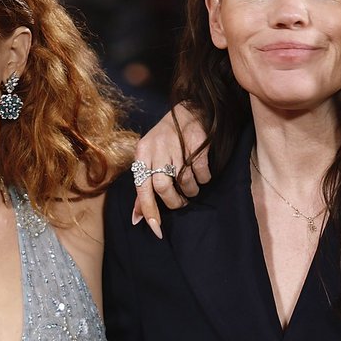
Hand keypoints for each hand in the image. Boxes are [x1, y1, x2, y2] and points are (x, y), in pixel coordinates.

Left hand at [132, 103, 210, 237]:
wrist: (187, 111)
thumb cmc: (164, 142)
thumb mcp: (149, 161)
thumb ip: (143, 190)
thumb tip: (137, 219)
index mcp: (141, 154)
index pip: (142, 188)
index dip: (149, 211)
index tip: (157, 230)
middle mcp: (156, 148)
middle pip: (163, 186)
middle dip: (174, 201)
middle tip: (181, 203)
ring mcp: (177, 144)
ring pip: (184, 180)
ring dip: (191, 191)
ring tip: (192, 189)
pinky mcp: (196, 141)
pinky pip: (200, 171)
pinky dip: (203, 179)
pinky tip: (202, 176)